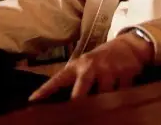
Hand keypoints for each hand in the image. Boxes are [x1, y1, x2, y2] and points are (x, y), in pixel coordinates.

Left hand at [28, 32, 153, 101]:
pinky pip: (123, 93)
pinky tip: (122, 101)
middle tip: (73, 115)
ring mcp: (109, 69)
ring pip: (104, 95)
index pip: (58, 79)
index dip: (45, 90)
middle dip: (77, 103)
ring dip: (104, 104)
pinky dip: (121, 99)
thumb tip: (59, 101)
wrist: (128, 45)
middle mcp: (91, 66)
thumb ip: (75, 79)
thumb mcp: (85, 64)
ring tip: (102, 111)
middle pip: (81, 90)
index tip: (32, 100)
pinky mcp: (125, 72)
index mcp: (77, 66)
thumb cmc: (101, 59)